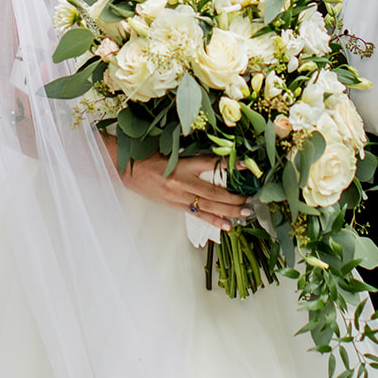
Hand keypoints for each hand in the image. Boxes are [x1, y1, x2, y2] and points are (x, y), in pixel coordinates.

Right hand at [103, 137, 250, 231]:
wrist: (127, 168)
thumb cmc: (149, 156)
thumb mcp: (173, 152)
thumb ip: (194, 157)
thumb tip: (219, 160)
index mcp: (182, 164)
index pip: (211, 164)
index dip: (229, 165)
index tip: (247, 166)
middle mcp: (182, 182)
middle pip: (213, 193)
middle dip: (234, 199)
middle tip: (250, 201)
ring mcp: (178, 196)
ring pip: (208, 207)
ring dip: (228, 211)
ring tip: (244, 214)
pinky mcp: (174, 205)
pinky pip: (197, 214)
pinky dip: (212, 220)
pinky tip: (225, 226)